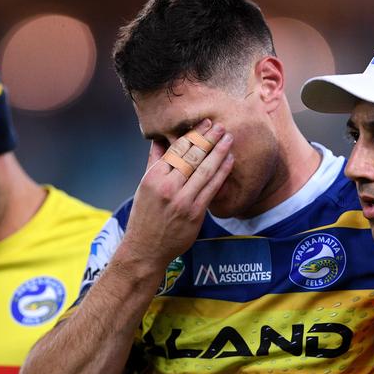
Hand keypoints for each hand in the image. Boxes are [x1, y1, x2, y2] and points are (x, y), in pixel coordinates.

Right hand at [122, 119, 233, 268]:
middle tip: (220, 126)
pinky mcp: (195, 213)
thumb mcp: (143, 187)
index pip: (176, 149)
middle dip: (208, 138)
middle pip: (192, 156)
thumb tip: (158, 141)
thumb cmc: (144, 217)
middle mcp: (167, 187)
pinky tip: (229, 161)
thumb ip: (153, 163)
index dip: (193, 134)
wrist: (145, 249)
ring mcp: (182, 201)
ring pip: (204, 170)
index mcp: (153, 177)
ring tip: (228, 138)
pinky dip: (222, 172)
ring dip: (219, 152)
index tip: (204, 123)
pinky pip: (212, 188)